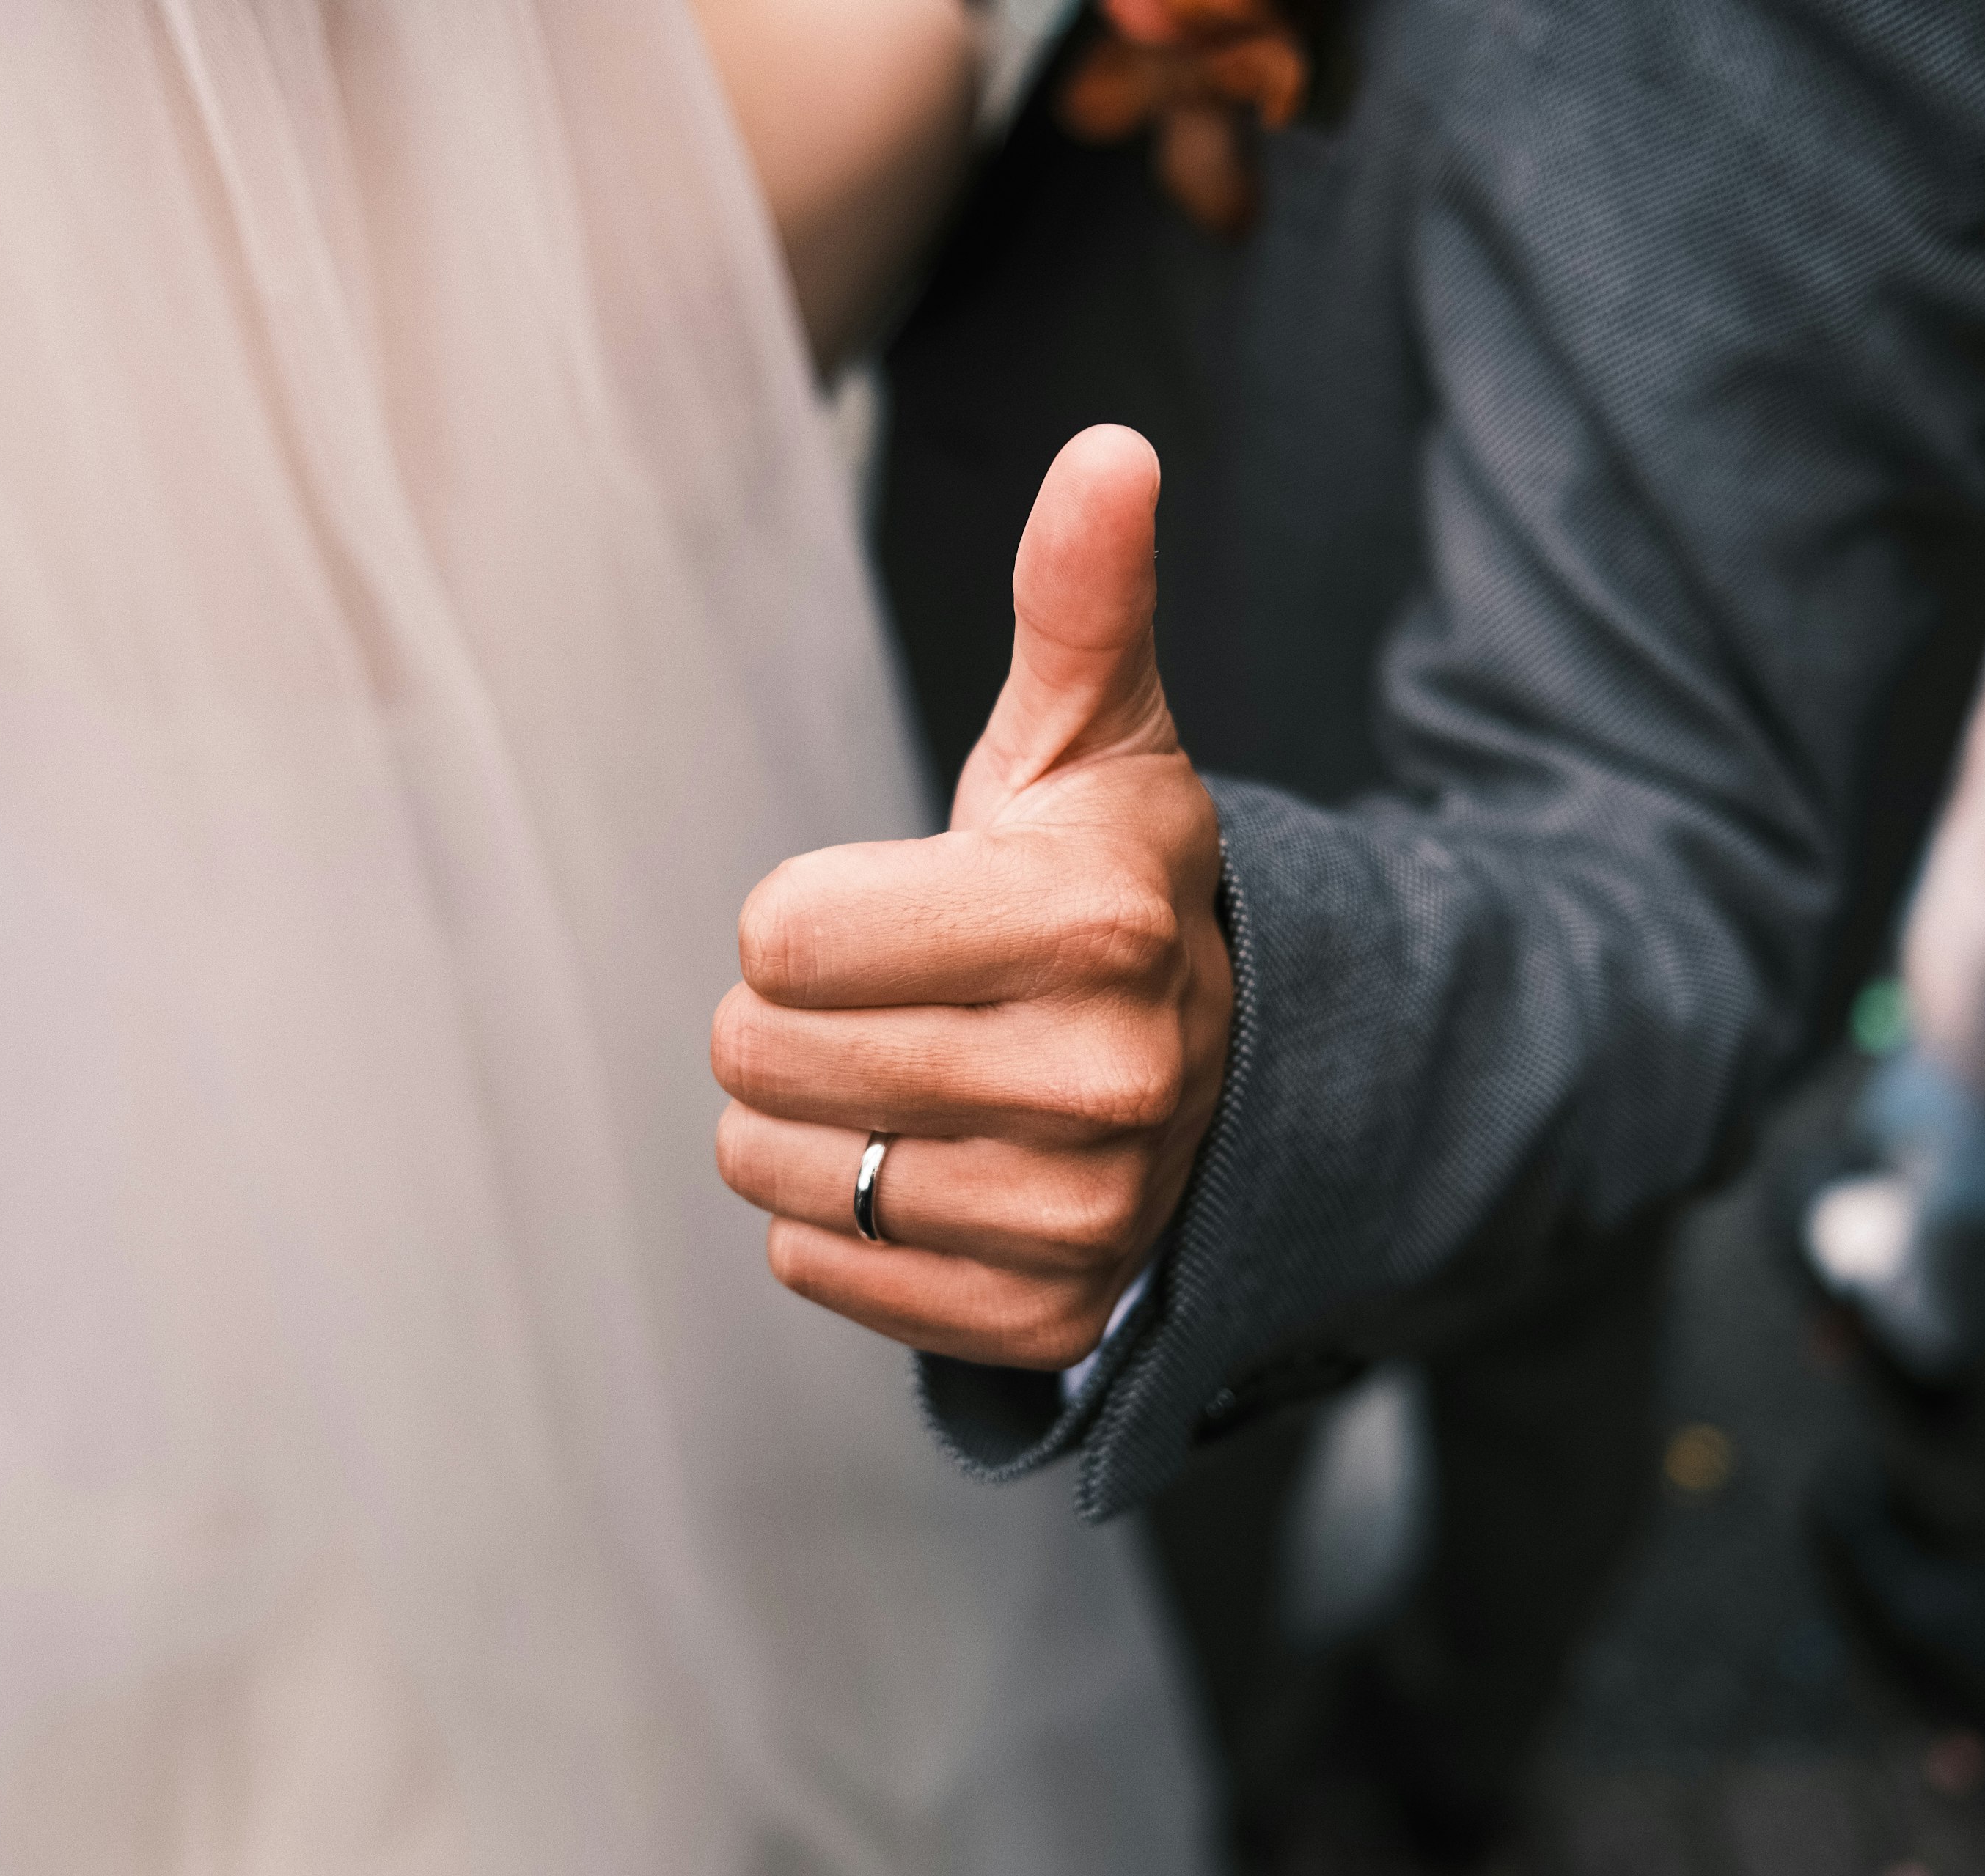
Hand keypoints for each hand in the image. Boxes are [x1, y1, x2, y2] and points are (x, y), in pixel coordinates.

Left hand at [713, 425, 1233, 1368]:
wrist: (1225, 1060)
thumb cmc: (1114, 879)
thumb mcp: (1095, 735)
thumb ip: (1079, 597)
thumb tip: (1111, 450)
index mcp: (1093, 920)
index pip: (776, 936)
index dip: (805, 911)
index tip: (901, 904)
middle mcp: (1102, 1083)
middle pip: (759, 1055)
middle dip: (788, 1013)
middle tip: (891, 992)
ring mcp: (1079, 1217)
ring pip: (778, 1173)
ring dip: (803, 1119)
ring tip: (907, 1075)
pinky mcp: (1045, 1317)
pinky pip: (819, 1270)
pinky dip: (837, 1222)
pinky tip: (927, 1162)